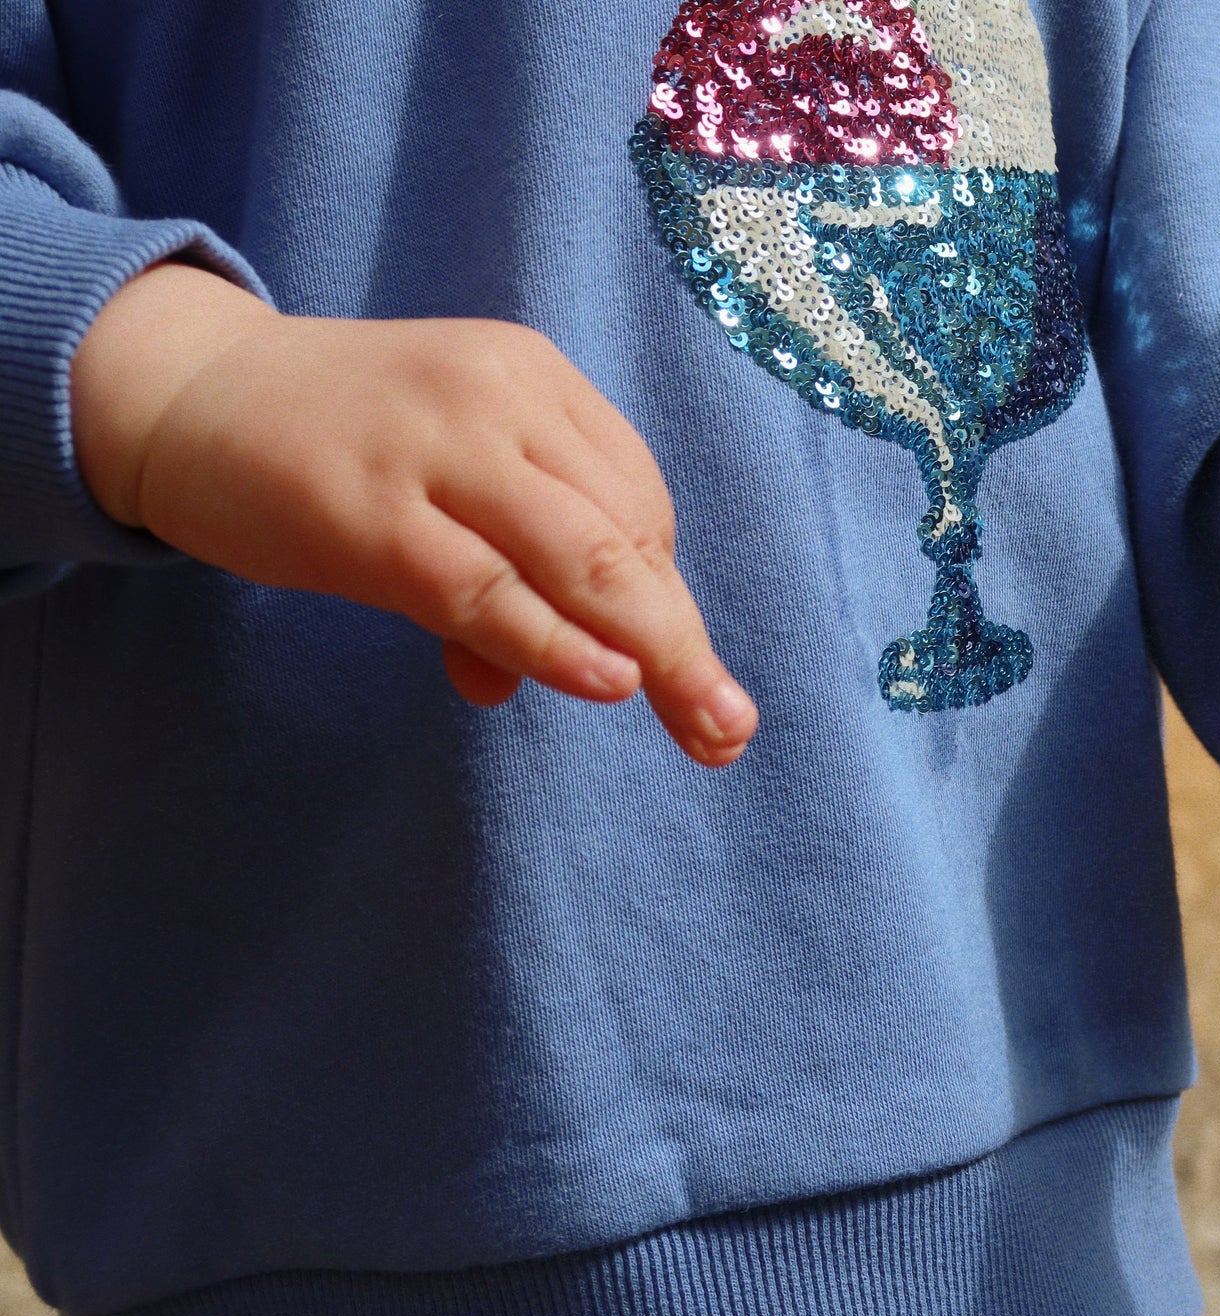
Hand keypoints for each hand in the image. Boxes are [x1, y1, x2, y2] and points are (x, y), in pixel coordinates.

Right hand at [70, 261, 758, 766]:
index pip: (637, 498)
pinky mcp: (373, 510)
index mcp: (537, 381)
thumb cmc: (339, 445)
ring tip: (706, 728)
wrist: (189, 393)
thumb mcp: (439, 489)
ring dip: (658, 651)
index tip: (665, 664)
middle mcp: (502, 399)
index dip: (661, 592)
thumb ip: (495, 572)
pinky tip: (612, 682)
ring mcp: (438, 449)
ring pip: (580, 558)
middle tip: (729, 726)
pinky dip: (555, 641)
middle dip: (688, 639)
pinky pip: (487, 589)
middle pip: (630, 534)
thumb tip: (515, 682)